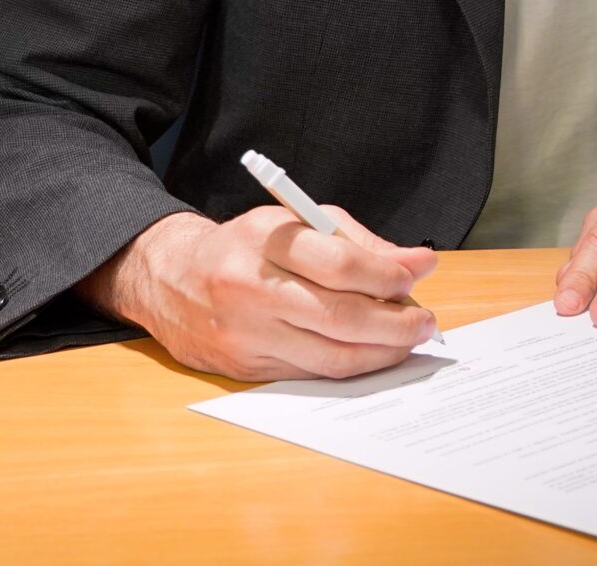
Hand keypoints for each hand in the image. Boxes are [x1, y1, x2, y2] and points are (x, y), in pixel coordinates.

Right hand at [80, 207, 437, 381]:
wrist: (171, 279)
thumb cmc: (247, 245)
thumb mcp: (298, 223)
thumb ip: (359, 243)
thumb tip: (417, 264)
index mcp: (267, 242)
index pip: (341, 264)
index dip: (388, 274)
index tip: (420, 273)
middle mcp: (252, 290)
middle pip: (341, 318)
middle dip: (395, 324)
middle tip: (426, 322)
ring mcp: (246, 334)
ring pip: (329, 356)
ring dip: (380, 353)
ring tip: (408, 340)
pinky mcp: (244, 367)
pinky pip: (310, 373)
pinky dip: (349, 367)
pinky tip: (371, 353)